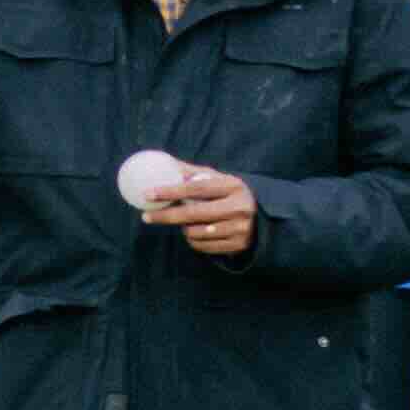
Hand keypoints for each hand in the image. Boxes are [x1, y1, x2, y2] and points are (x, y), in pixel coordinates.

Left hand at [141, 164, 259, 258]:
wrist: (263, 218)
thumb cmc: (230, 194)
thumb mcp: (219, 179)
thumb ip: (193, 173)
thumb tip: (164, 162)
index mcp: (233, 186)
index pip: (196, 188)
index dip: (170, 191)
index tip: (148, 193)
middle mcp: (239, 207)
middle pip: (193, 213)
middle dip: (165, 216)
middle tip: (146, 217)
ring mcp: (240, 228)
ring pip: (195, 232)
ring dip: (184, 228)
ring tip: (185, 223)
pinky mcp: (238, 245)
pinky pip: (202, 246)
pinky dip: (193, 240)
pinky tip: (196, 233)